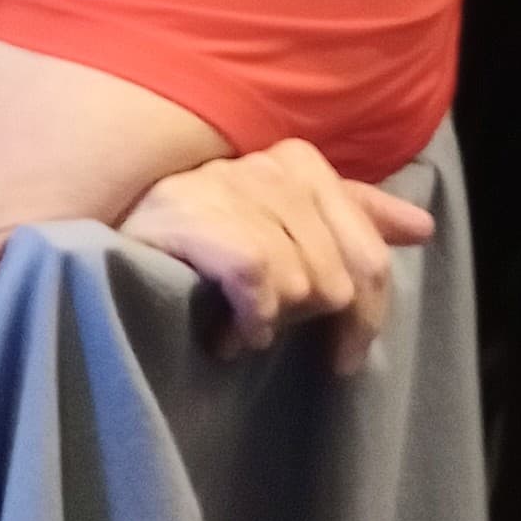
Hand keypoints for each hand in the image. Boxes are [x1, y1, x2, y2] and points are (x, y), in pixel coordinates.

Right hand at [118, 139, 433, 372]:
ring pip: (304, 281)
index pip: (367, 245)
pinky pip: (260, 279)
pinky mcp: (188, 214)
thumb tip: (423, 227)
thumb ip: (350, 223)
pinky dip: (249, 320)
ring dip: (272, 321)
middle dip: (311, 319)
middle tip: (273, 332)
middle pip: (341, 273)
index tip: (344, 359)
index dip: (365, 312)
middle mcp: (261, 164)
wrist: (98, 260)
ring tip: (237, 323)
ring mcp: (222, 185)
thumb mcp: (280, 235)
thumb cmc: (196, 252)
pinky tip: (227, 333)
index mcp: (294, 162)